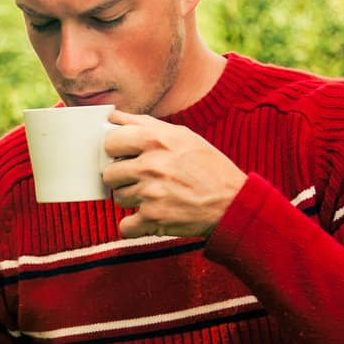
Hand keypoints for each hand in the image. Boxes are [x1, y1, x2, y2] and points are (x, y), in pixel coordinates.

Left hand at [102, 110, 248, 238]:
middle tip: (143, 179)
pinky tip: (151, 216)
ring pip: (118, 198)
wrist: (234, 203)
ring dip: (133, 200)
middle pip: (109, 173)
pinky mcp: (153, 219)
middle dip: (123, 178)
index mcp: (155, 140)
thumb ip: (144, 124)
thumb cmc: (209, 167)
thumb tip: (113, 118)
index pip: (110, 142)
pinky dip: (136, 225)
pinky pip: (125, 225)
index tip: (125, 156)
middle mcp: (150, 165)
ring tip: (155, 196)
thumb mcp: (182, 136)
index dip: (116, 151)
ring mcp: (150, 193)